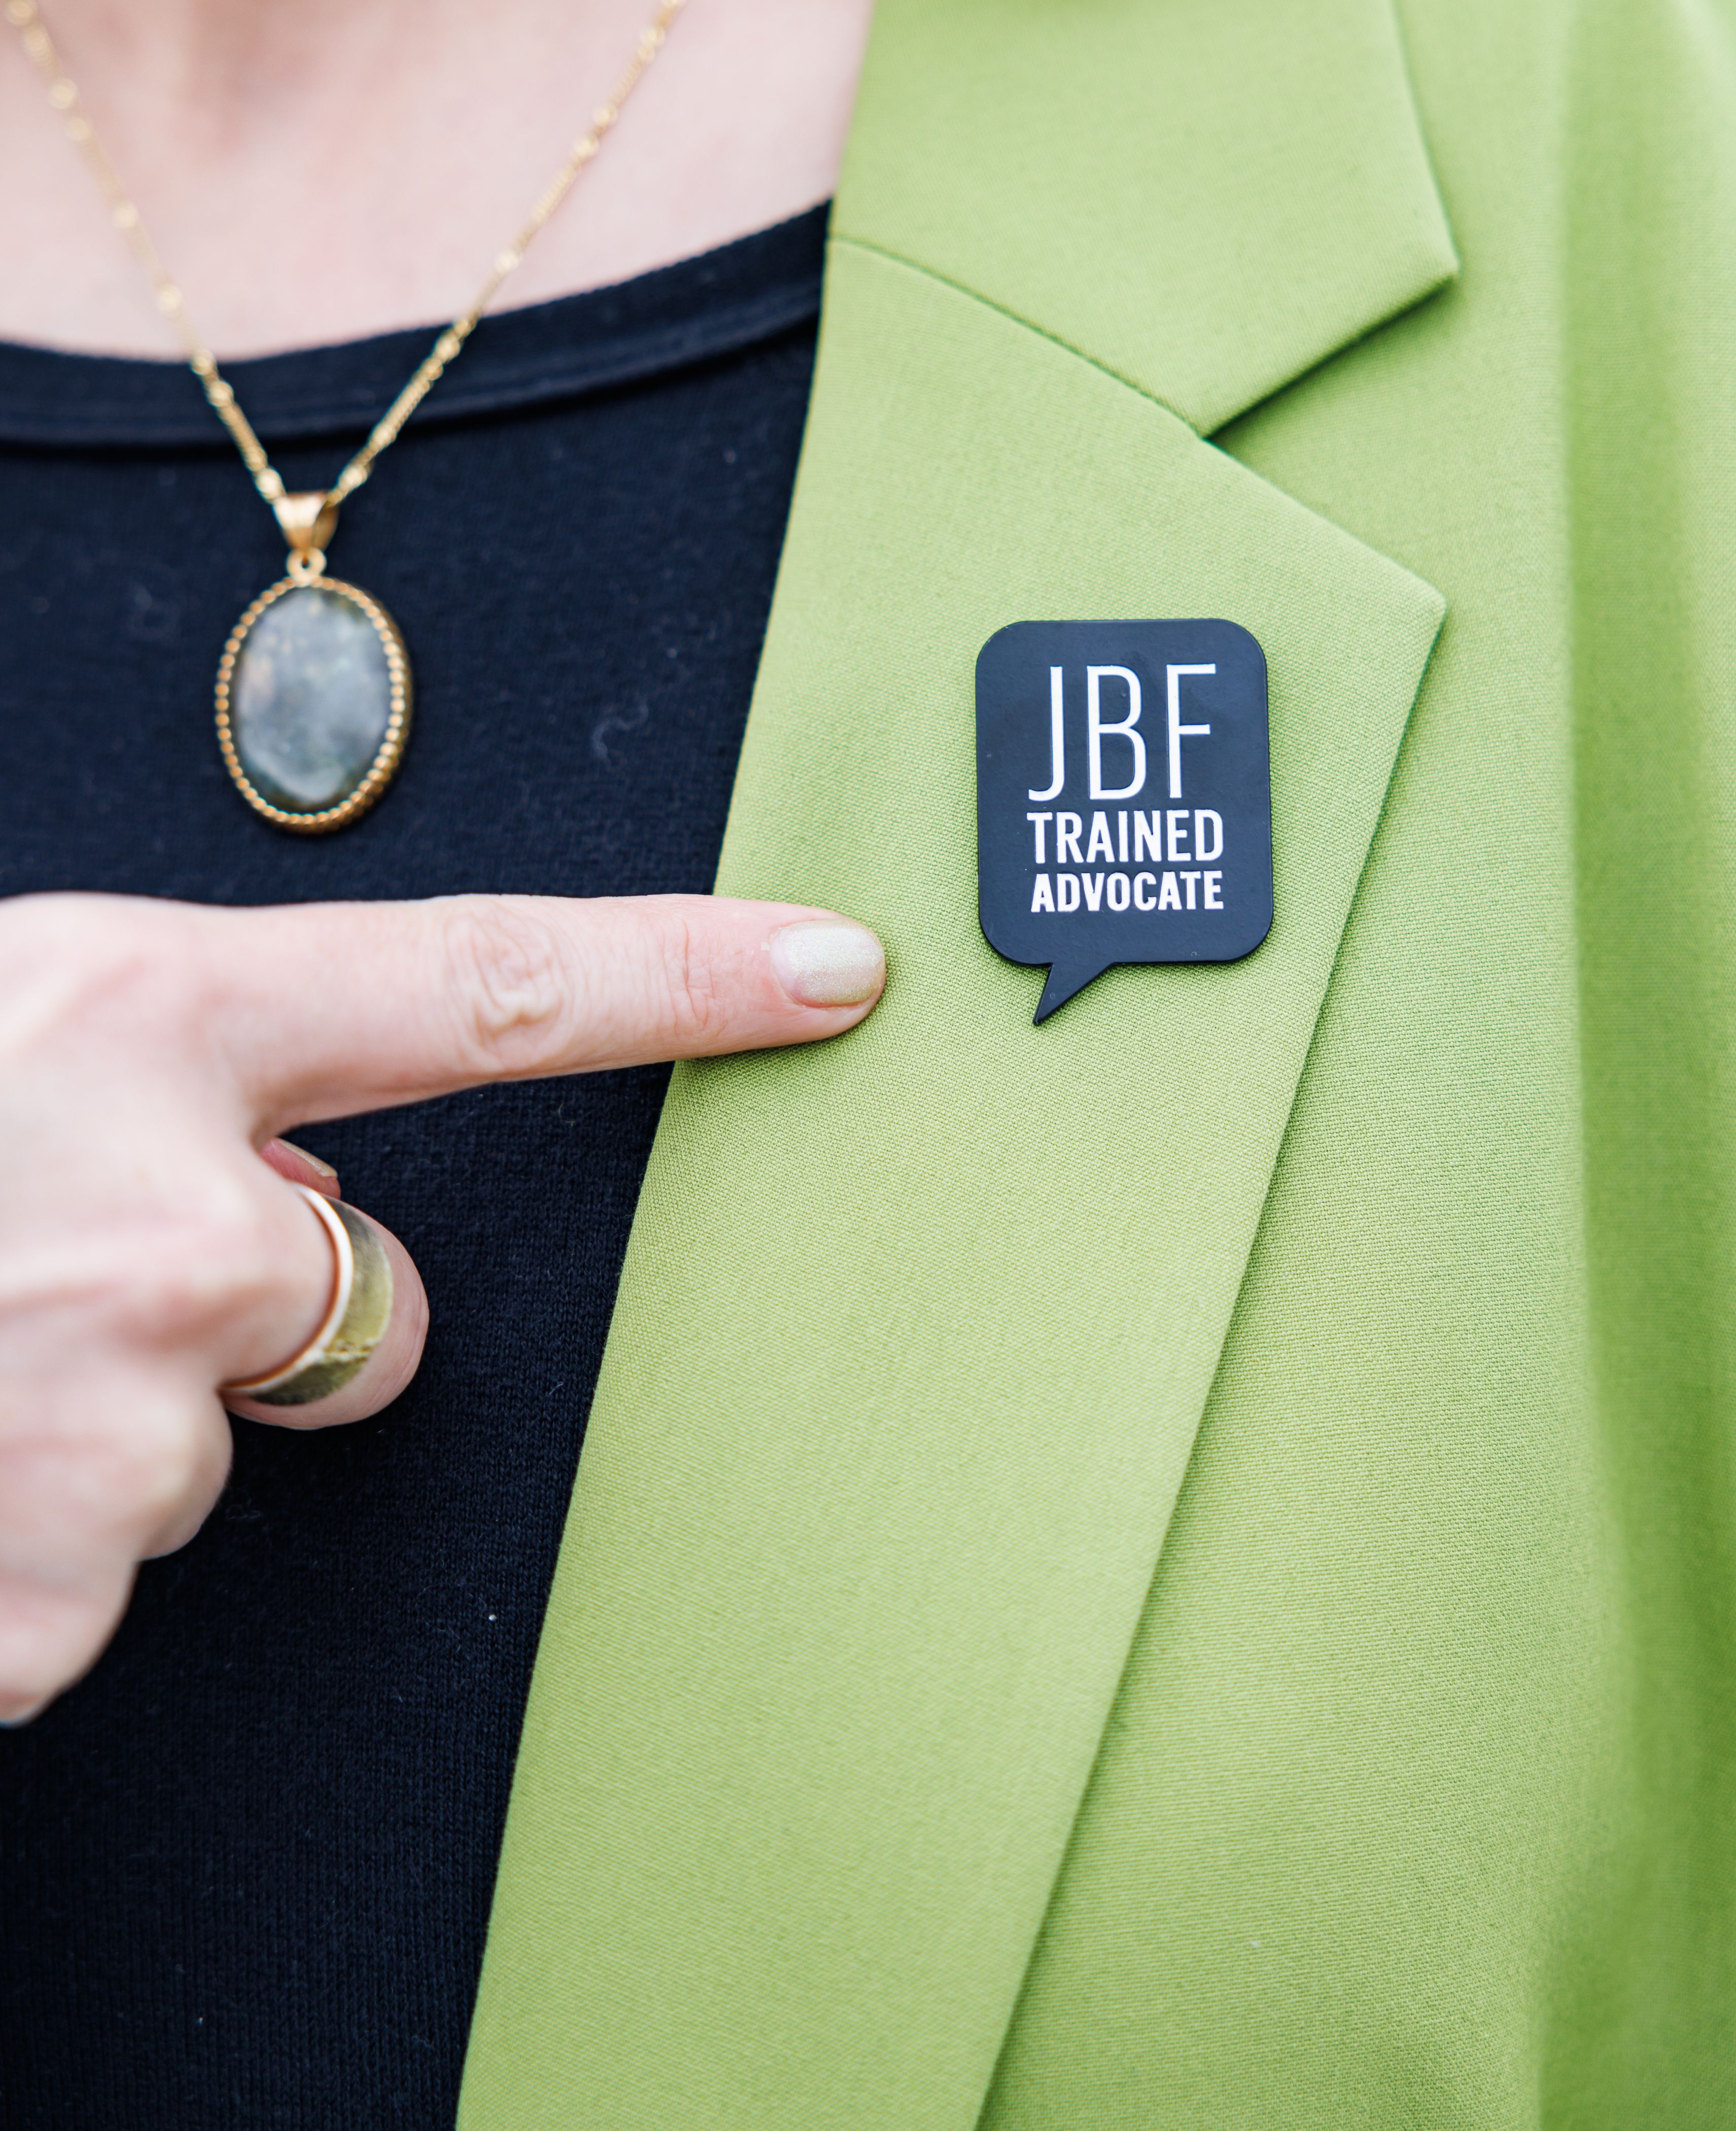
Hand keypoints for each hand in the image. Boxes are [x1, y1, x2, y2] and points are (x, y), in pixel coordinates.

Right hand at [0, 888, 884, 1723]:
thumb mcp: (13, 1026)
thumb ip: (184, 1079)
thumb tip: (306, 1187)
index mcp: (150, 1026)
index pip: (487, 988)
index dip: (681, 979)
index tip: (829, 969)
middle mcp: (173, 1222)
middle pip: (377, 1306)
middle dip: (256, 1315)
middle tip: (59, 1277)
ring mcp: (119, 1418)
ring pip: (214, 1452)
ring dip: (101, 1429)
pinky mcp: (53, 1592)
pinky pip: (98, 1579)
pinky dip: (24, 1542)